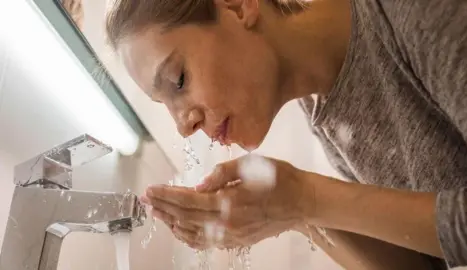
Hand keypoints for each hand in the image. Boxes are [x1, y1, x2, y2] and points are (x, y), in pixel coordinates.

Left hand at [141, 155, 313, 249]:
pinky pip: (207, 243)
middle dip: (163, 208)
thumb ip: (221, 174)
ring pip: (193, 234)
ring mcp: (233, 236)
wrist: (303, 202)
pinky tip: (179, 230)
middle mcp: (228, 223)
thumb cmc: (280, 178)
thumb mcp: (252, 165)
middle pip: (186, 218)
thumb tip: (198, 185)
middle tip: (146, 200)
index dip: (166, 195)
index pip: (188, 200)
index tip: (150, 190)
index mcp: (230, 201)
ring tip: (157, 213)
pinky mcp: (238, 241)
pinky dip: (189, 237)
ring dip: (172, 223)